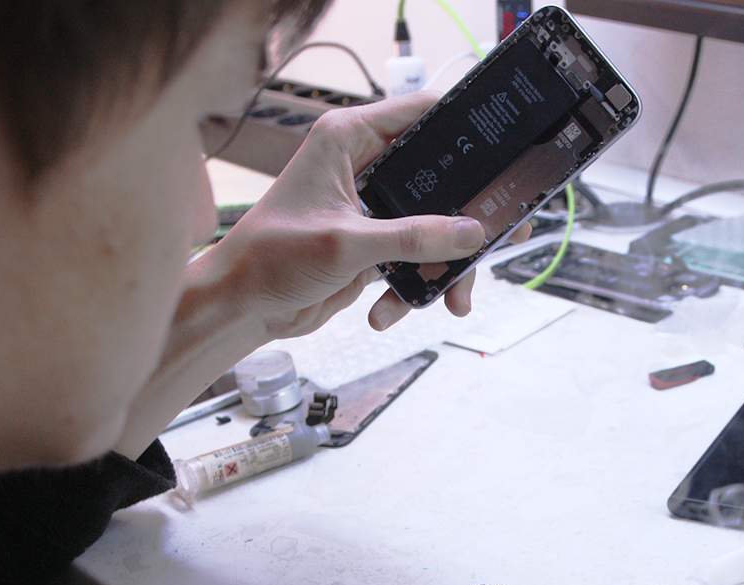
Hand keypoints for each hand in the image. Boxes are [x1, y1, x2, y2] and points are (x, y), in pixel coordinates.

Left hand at [190, 93, 521, 337]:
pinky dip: (414, 286)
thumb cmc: (270, 258)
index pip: (421, 114)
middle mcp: (362, 164)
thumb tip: (470, 232)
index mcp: (348, 139)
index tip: (503, 153)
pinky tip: (390, 312)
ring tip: (453, 296)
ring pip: (431, 224)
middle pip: (437, 175)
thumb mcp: (348, 243)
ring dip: (444, 262)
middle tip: (501, 233)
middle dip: (464, 213)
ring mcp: (370, 206)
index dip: (465, 129)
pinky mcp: (371, 244)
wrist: (241, 307)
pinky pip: (413, 258)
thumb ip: (414, 237)